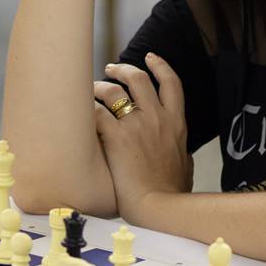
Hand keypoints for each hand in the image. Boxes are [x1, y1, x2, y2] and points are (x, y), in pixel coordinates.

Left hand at [93, 55, 192, 224]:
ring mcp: (136, 126)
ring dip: (100, 86)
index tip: (151, 58)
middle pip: (139, 78)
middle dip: (123, 69)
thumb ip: (182, 155)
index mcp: (176, 124)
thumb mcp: (186, 167)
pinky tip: (78, 114)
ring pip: (114, 90)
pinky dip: (86, 109)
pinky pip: (96, 112)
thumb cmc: (174, 193)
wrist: (162, 206)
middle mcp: (157, 118)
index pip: (171, 83)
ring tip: (90, 90)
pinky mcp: (116, 138)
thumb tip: (183, 156)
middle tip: (112, 69)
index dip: (160, 66)